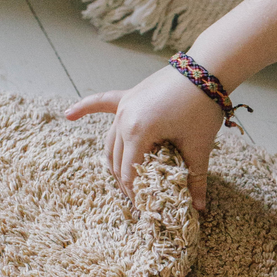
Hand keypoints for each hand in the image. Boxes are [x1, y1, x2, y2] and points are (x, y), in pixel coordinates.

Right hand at [66, 64, 224, 209]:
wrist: (208, 69)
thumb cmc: (202, 108)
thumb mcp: (198, 146)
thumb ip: (196, 179)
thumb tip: (200, 208)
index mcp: (138, 132)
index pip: (129, 173)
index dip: (136, 194)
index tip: (145, 208)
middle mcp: (124, 119)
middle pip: (118, 160)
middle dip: (126, 182)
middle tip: (138, 199)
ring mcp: (124, 105)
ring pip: (110, 142)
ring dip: (114, 162)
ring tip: (121, 180)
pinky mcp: (129, 95)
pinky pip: (102, 102)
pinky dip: (85, 108)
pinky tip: (68, 115)